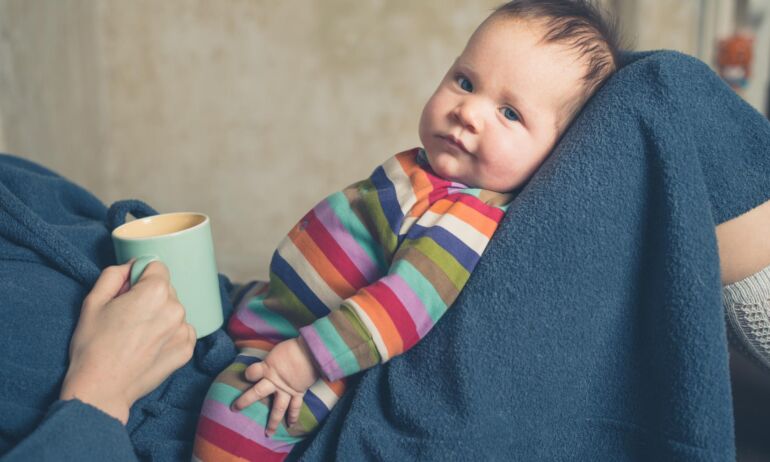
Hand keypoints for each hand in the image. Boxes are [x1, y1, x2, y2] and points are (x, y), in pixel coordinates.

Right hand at [60, 261, 195, 423]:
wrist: (102, 389)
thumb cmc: (93, 345)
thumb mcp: (93, 301)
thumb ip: (115, 274)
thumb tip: (132, 267)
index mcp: (155, 292)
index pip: (156, 267)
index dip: (138, 277)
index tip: (126, 293)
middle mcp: (176, 308)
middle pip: (165, 289)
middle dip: (149, 297)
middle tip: (127, 318)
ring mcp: (184, 330)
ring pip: (172, 310)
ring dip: (159, 316)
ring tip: (136, 335)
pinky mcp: (187, 349)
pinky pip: (180, 330)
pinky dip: (168, 334)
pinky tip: (148, 346)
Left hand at [231, 338, 319, 436]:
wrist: (311, 351)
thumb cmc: (293, 347)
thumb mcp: (276, 350)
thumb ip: (270, 360)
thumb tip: (268, 364)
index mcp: (267, 367)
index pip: (251, 372)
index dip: (248, 374)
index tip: (248, 375)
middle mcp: (274, 381)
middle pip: (256, 393)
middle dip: (245, 401)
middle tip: (235, 408)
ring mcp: (286, 390)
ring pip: (278, 408)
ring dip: (273, 421)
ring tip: (268, 433)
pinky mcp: (297, 393)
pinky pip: (295, 407)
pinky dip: (294, 416)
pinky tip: (291, 425)